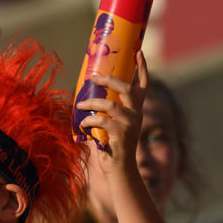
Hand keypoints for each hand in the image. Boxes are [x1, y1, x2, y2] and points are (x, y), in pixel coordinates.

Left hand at [76, 50, 148, 173]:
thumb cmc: (110, 148)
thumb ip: (101, 114)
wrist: (119, 171)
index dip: (142, 68)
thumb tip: (82, 100)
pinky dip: (89, 122)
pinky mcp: (122, 134)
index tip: (139, 51)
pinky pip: (102, 121)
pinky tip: (82, 126)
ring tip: (79, 107)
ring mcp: (131, 124)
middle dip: (108, 80)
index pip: (143, 85)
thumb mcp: (107, 127)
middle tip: (93, 78)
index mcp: (135, 110)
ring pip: (110, 105)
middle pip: (126, 89)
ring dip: (91, 104)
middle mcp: (136, 115)